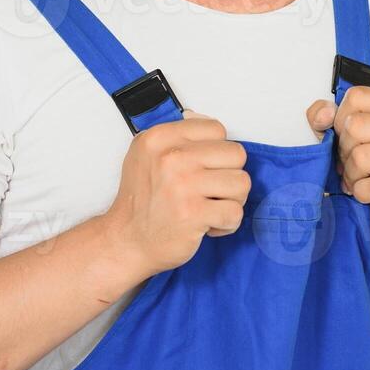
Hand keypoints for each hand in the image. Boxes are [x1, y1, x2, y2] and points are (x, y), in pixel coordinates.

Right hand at [104, 109, 250, 275]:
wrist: (127, 241)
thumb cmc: (142, 201)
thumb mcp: (148, 155)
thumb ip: (179, 137)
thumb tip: (213, 128)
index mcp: (159, 138)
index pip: (217, 129)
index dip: (217, 152)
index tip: (204, 168)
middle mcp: (170, 158)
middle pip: (236, 154)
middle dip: (230, 175)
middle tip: (212, 191)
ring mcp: (182, 186)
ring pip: (242, 183)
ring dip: (232, 200)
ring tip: (211, 207)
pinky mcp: (193, 214)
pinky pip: (235, 212)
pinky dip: (228, 223)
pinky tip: (209, 224)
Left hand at [306, 87, 369, 252]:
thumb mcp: (346, 143)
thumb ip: (329, 121)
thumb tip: (321, 116)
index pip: (356, 97)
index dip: (341, 121)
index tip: (349, 140)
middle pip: (355, 125)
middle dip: (345, 153)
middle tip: (357, 167)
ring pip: (360, 156)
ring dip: (353, 176)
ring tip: (363, 181)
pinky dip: (362, 194)